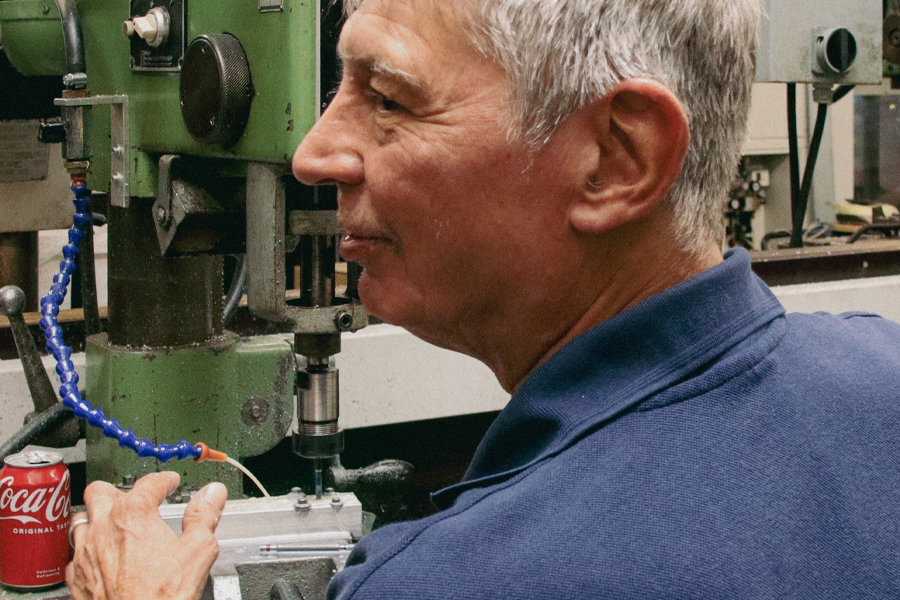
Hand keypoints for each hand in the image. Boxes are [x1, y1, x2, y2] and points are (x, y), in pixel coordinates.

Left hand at [66, 472, 227, 599]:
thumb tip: (213, 494)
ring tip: (113, 523)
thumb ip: (204, 515)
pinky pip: (74, 552)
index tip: (169, 483)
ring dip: (97, 517)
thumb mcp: (198, 550)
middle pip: (100, 491)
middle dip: (118, 490)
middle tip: (134, 498)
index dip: (163, 480)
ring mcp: (85, 552)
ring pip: (81, 519)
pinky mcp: (75, 577)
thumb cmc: (163, 595)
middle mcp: (103, 528)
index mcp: (134, 514)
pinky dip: (87, 548)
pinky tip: (101, 556)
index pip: (148, 483)